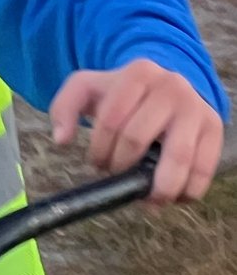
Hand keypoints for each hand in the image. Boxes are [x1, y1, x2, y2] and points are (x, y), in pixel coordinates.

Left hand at [49, 61, 223, 203]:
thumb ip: (64, 108)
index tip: (96, 163)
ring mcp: (196, 108)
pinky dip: (190, 188)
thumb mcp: (87, 87)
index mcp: (137, 74)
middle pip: (138, 138)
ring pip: (177, 156)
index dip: (100, 149)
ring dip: (160, 186)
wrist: (165, 84)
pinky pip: (205, 166)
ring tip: (148, 201)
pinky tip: (175, 197)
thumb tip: (61, 140)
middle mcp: (171, 87)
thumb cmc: (122, 93)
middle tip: (117, 176)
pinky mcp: (214, 128)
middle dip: (122, 165)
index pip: (110, 120)